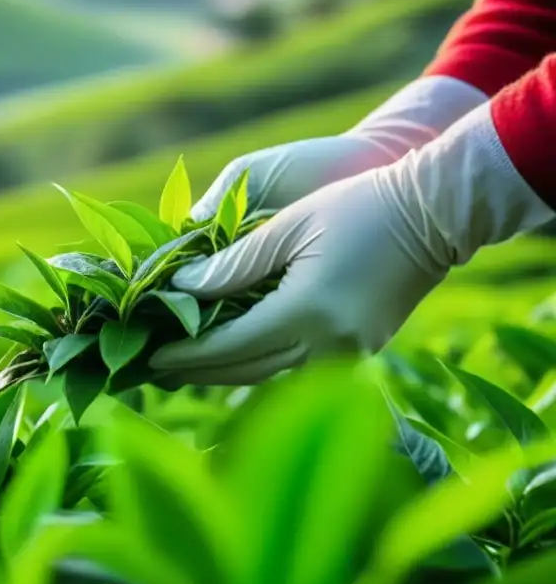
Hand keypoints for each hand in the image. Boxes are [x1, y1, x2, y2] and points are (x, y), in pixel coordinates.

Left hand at [150, 105, 553, 387]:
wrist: (433, 215)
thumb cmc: (357, 206)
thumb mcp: (288, 228)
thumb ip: (233, 264)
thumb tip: (182, 288)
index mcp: (307, 313)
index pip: (229, 346)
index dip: (186, 354)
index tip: (150, 357)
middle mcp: (329, 346)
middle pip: (246, 371)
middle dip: (197, 373)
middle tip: (154, 371)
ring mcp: (349, 354)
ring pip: (270, 377)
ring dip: (226, 375)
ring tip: (184, 371)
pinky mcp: (359, 352)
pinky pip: (295, 369)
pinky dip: (259, 365)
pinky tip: (233, 361)